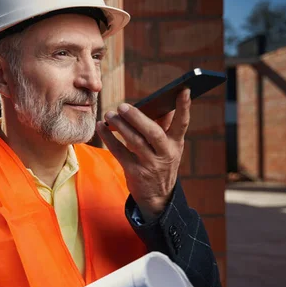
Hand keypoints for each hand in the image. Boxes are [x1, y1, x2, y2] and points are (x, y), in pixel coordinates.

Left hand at [96, 88, 190, 221]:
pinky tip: (101, 127)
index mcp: (176, 144)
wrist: (157, 196)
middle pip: (153, 133)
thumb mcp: (168, 147)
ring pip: (134, 141)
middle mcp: (165, 154)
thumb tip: (161, 103)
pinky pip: (119, 152)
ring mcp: (150, 164)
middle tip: (123, 106)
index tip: (184, 90)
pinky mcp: (134, 172)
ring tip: (109, 114)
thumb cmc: (160, 163)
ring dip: (120, 126)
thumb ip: (164, 126)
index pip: (182, 123)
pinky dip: (109, 138)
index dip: (184, 107)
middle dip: (138, 118)